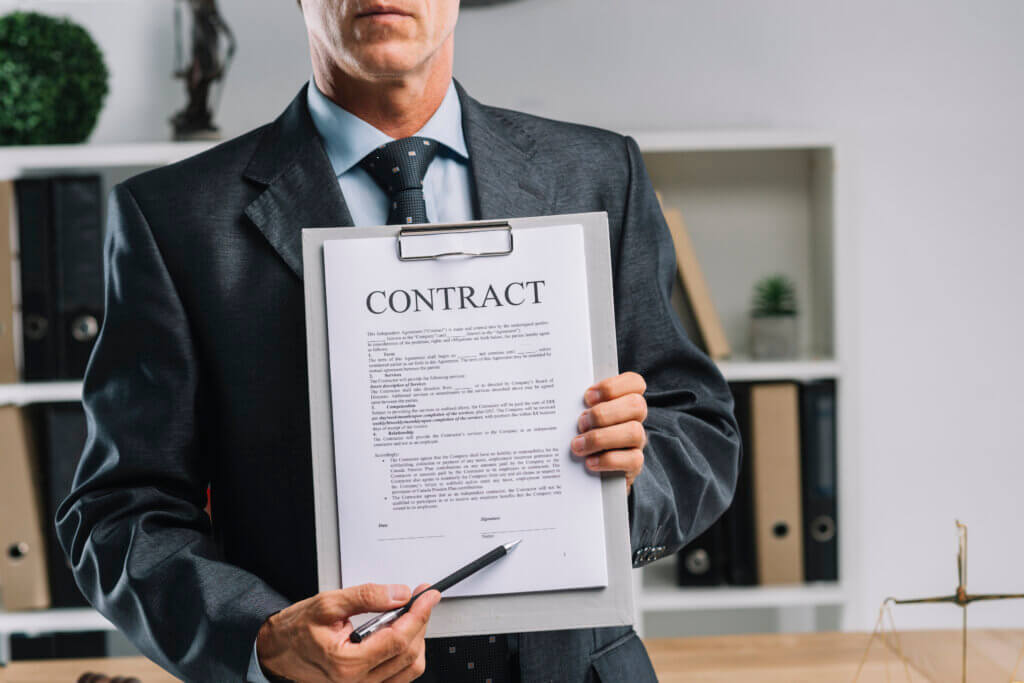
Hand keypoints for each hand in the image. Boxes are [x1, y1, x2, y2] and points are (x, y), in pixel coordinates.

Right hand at [256, 582, 439, 682]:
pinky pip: (399, 676)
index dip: (419, 613)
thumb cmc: (295, 631)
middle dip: (420, 622)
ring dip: (416, 639)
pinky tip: (401, 633)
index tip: (427, 595)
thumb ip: (366, 597)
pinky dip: (406, 653)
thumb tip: (398, 594)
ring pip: (409, 668)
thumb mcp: (327, 604)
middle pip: (409, 654)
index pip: (399, 639)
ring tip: (410, 614)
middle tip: (420, 599)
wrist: (277, 651)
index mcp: (348, 663)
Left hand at [571, 371, 647, 491]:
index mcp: (623, 400)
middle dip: (604, 413)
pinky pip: (633, 460)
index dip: (613, 386)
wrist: (589, 474)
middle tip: (580, 423)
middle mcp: (635, 419)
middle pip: (636, 405)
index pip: (634, 383)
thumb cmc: (582, 435)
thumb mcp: (581, 417)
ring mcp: (637, 442)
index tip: (587, 397)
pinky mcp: (634, 465)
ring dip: (602, 437)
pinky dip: (608, 460)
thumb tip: (557, 400)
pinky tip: (589, 462)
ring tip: (578, 445)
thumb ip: (577, 406)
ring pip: (635, 432)